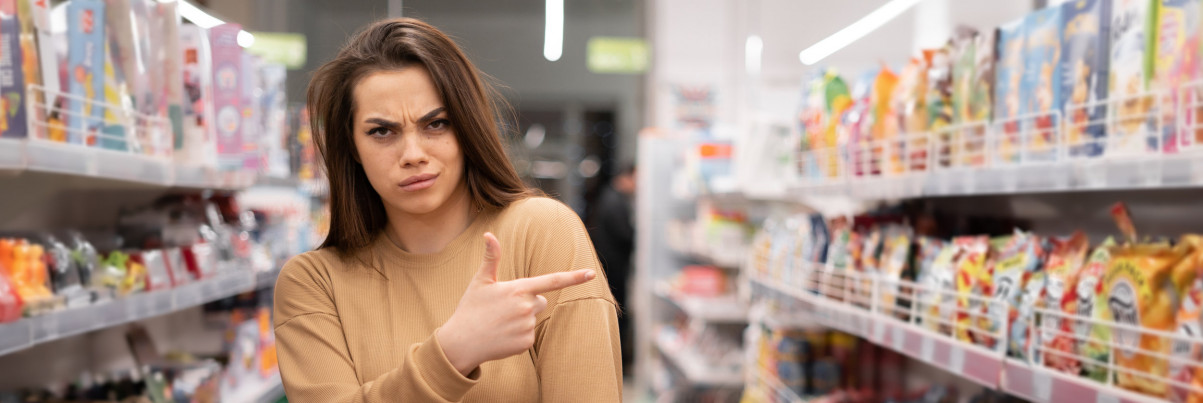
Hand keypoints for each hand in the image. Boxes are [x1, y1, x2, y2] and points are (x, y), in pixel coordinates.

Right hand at [437, 232, 594, 375]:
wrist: (461, 342)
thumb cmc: (471, 308)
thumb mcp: (480, 281)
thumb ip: (491, 258)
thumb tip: (488, 234)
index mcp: (518, 289)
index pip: (552, 280)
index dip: (574, 277)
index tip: (591, 273)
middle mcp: (526, 307)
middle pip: (540, 300)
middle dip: (528, 302)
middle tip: (503, 308)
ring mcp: (527, 326)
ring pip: (533, 318)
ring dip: (521, 319)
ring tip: (500, 322)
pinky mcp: (526, 343)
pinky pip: (529, 335)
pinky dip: (518, 335)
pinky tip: (502, 335)